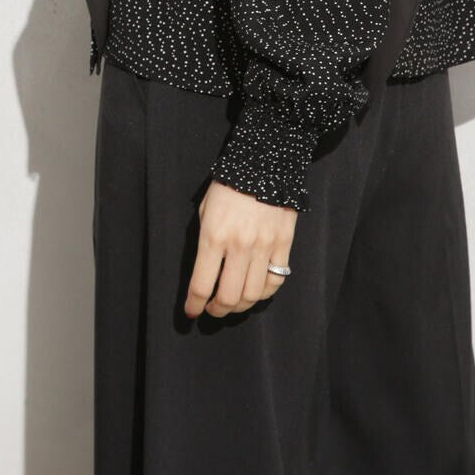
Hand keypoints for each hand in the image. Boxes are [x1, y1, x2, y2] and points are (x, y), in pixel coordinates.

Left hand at [184, 180, 297, 318]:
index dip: (193, 304)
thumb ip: (205, 240)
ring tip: (232, 302)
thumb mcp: (205, 209)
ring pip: (252, 294)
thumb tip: (204, 271)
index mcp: (213, 236)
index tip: (190, 312)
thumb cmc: (227, 185)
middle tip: (212, 309)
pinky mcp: (283, 245)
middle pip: (228, 297)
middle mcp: (239, 246)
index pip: (201, 284)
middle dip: (216, 310)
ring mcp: (264, 247)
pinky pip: (276, 281)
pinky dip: (264, 293)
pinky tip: (255, 290)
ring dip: (239, 305)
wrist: (264, 163)